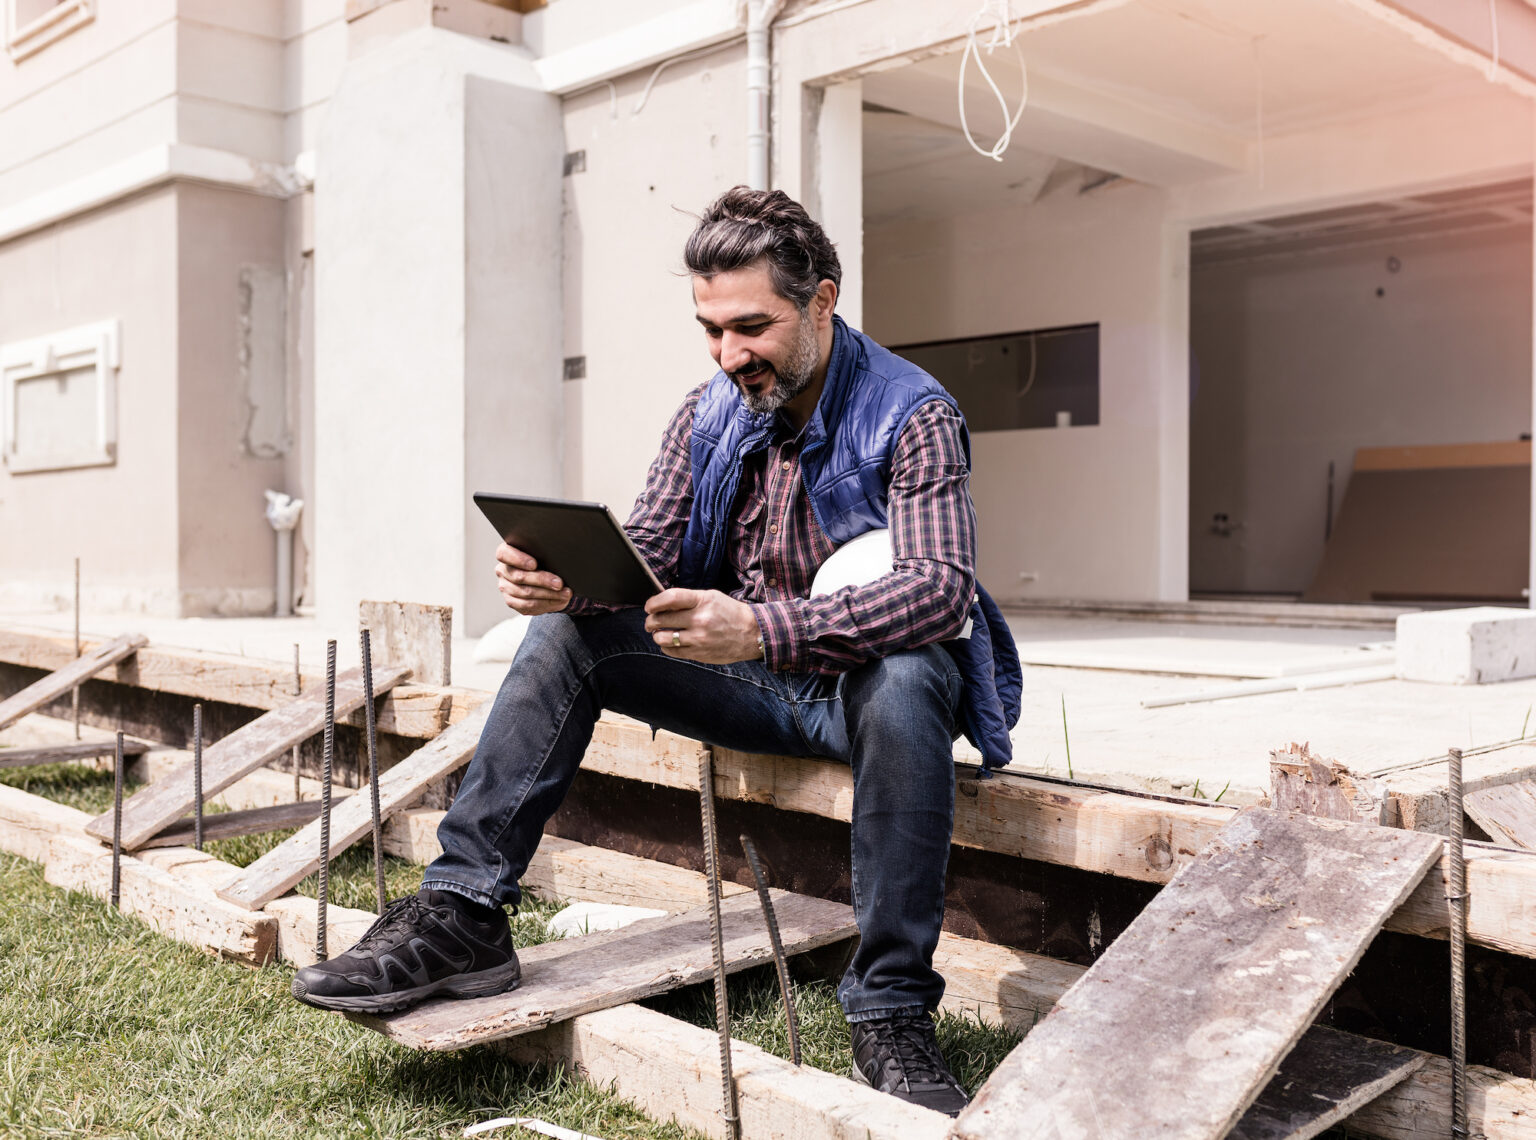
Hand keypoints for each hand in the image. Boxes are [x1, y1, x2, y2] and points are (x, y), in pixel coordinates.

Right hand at [494, 543, 572, 615]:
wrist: (545, 575)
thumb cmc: (545, 558)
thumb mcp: (544, 552)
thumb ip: (546, 552)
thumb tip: (560, 561)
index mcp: (506, 552)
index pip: (504, 554)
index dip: (518, 559)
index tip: (534, 564)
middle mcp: (502, 570)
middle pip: (519, 577)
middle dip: (542, 581)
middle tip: (559, 583)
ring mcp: (506, 587)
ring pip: (525, 594)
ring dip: (549, 595)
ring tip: (565, 594)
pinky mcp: (512, 602)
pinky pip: (528, 606)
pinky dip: (547, 604)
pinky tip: (560, 601)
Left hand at [644, 588, 761, 663]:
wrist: (751, 633)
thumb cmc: (729, 613)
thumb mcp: (711, 597)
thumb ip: (688, 599)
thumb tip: (662, 603)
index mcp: (702, 601)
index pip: (670, 598)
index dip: (654, 602)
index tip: (649, 606)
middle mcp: (699, 619)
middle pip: (661, 619)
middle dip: (650, 620)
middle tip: (650, 621)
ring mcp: (698, 638)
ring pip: (662, 637)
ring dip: (656, 634)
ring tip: (659, 632)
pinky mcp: (698, 653)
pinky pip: (671, 651)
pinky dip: (666, 646)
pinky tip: (670, 642)